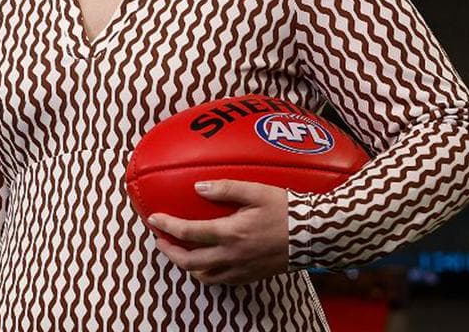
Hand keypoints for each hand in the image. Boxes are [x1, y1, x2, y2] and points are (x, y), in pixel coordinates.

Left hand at [147, 180, 289, 285]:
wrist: (315, 234)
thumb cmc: (287, 209)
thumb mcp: (256, 191)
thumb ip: (225, 188)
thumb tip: (199, 188)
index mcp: (230, 233)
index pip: (188, 232)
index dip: (167, 226)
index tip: (154, 219)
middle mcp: (232, 256)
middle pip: (190, 261)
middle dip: (169, 251)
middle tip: (160, 239)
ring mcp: (242, 269)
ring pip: (204, 276)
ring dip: (187, 265)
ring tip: (180, 252)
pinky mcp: (252, 276)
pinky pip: (222, 281)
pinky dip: (208, 273)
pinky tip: (207, 262)